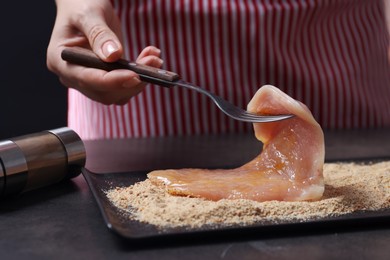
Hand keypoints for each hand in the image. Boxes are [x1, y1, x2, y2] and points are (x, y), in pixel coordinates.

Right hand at [47, 0, 162, 104]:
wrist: (84, 5)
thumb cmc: (81, 4)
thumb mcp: (89, 13)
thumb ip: (99, 34)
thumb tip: (113, 56)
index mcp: (60, 61)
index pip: (87, 79)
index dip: (112, 80)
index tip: (135, 75)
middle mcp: (73, 76)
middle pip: (105, 93)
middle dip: (131, 81)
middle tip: (153, 62)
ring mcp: (90, 80)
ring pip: (118, 94)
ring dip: (140, 81)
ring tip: (155, 59)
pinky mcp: (106, 79)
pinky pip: (125, 87)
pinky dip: (141, 77)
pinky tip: (150, 59)